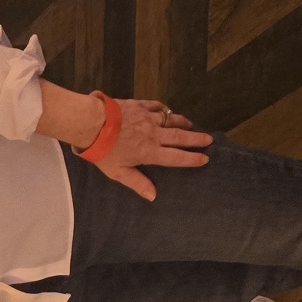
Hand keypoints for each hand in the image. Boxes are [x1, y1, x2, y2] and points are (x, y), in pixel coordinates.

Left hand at [92, 99, 211, 201]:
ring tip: (190, 124)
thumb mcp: (118, 172)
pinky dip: (164, 109)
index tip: (204, 158)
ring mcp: (148, 118)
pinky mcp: (140, 105)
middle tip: (209, 139)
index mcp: (150, 152)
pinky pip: (157, 106)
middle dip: (196, 139)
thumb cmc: (103, 151)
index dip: (191, 159)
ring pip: (171, 119)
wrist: (92, 123)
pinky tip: (166, 111)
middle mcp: (154, 135)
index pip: (176, 157)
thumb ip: (137, 182)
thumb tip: (153, 196)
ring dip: (182, 122)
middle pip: (180, 136)